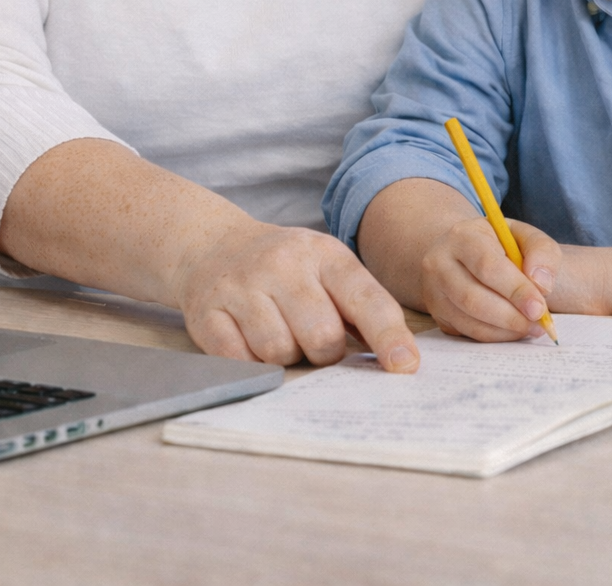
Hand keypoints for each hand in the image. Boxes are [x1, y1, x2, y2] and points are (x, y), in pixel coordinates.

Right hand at [174, 215, 419, 371]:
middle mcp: (283, 264)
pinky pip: (240, 361)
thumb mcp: (327, 268)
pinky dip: (251, 363)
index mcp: (324, 254)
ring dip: (286, 357)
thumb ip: (361, 306)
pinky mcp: (206, 313)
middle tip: (315, 340)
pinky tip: (249, 340)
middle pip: (322, 336)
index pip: (365, 297)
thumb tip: (399, 358)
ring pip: (279, 352)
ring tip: (280, 334)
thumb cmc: (286, 268)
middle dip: (325, 353)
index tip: (404, 365)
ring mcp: (242, 287)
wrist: (214, 246)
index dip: (388, 335)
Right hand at [419, 215, 562, 341]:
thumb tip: (541, 284)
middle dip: (511, 316)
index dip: (515, 290)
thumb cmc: (503, 246)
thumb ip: (542, 252)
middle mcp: (439, 262)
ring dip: (506, 330)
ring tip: (532, 327)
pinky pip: (468, 333)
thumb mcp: (526, 237)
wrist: (472, 256)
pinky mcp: (438, 315)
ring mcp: (434, 291)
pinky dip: (496, 336)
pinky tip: (514, 329)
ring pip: (470, 320)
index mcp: (462, 235)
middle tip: (539, 324)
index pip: (487, 266)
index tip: (539, 308)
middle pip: (474, 298)